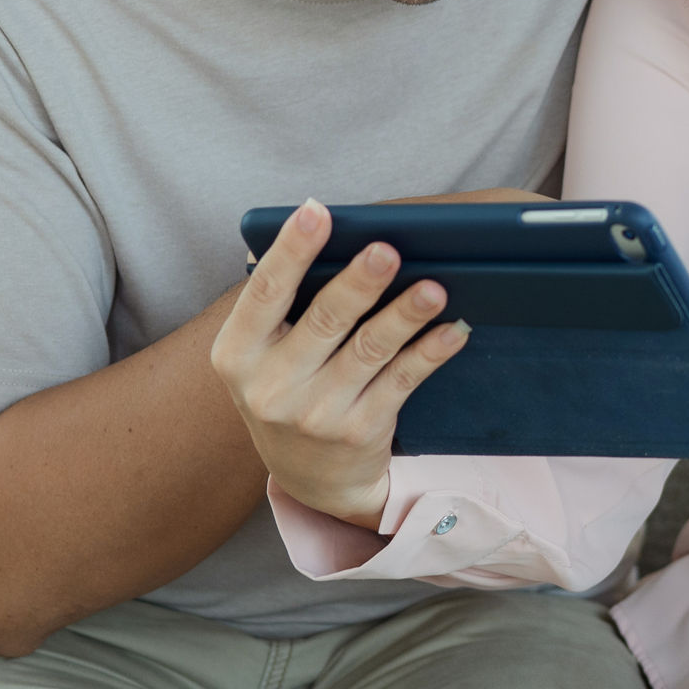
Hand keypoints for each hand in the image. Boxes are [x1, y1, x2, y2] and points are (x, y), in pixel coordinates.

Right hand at [210, 199, 470, 528]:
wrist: (308, 477)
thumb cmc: (286, 388)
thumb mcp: (260, 354)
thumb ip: (277, 301)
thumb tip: (315, 224)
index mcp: (237, 354)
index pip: (265, 292)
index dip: (291, 250)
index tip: (316, 211)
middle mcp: (270, 388)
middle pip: (324, 322)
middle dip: (358, 283)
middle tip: (387, 250)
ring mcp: (316, 415)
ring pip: (369, 351)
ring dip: (404, 316)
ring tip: (434, 288)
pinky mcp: (359, 432)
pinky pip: (401, 382)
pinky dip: (429, 352)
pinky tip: (451, 330)